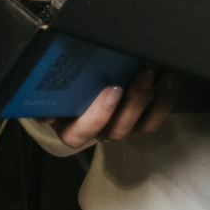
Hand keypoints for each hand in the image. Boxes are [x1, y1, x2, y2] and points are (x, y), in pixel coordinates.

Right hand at [37, 68, 170, 149]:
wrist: (76, 85)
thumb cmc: (63, 88)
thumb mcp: (48, 92)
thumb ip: (43, 100)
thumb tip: (45, 112)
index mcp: (71, 128)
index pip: (80, 134)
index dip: (98, 116)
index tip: (112, 90)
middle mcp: (98, 132)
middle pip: (116, 131)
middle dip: (133, 103)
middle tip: (142, 75)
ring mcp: (121, 127)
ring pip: (139, 127)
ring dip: (151, 102)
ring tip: (155, 75)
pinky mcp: (140, 121)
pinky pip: (154, 118)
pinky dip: (164, 100)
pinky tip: (166, 79)